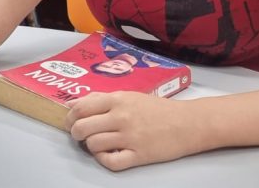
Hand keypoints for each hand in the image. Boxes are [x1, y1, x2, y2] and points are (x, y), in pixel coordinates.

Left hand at [66, 92, 199, 170]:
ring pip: (94, 144)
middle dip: (75, 133)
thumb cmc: (157, 108)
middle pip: (83, 127)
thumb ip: (101, 99)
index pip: (81, 107)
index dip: (70, 117)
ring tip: (97, 144)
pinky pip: (111, 162)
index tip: (71, 121)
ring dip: (90, 146)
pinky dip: (103, 159)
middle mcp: (121, 117)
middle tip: (80, 135)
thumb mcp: (129, 96)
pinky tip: (107, 154)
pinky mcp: (139, 155)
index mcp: (117, 99)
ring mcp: (130, 137)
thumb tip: (73, 103)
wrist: (188, 123)